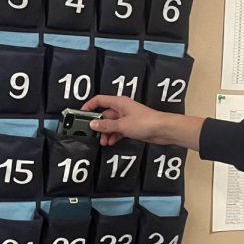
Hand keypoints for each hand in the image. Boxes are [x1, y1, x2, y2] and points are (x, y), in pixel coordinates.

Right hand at [82, 94, 203, 149]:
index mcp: (118, 102)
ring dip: (106, 132)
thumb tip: (93, 124)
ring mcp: (127, 118)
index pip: (99, 100)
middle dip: (98, 124)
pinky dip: (114, 135)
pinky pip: (118, 130)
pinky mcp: (131, 126)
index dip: (89, 106)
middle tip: (92, 133)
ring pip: (111, 124)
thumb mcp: (121, 125)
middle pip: (104, 114)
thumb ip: (106, 125)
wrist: (162, 130)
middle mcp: (122, 108)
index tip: (80, 114)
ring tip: (103, 142)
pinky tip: (110, 142)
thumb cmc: (144, 123)